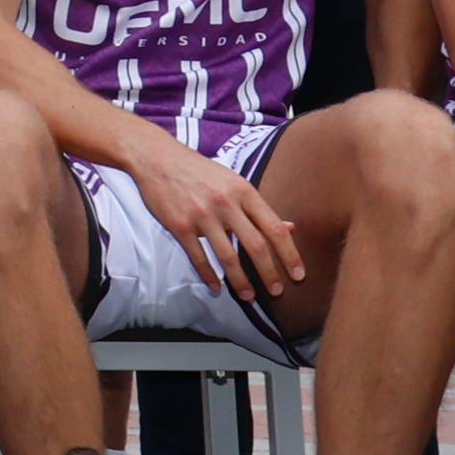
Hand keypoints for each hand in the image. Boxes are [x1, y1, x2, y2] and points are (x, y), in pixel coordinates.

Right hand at [120, 127, 303, 305]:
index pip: (274, 228)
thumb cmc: (199, 170)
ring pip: (228, 256)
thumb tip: (290, 227)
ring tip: (249, 297)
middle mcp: (225, 203)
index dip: (289, 254)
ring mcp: (201, 215)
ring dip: (241, 281)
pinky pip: (198, 257)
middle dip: (269, 273)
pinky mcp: (179, 225)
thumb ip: (259, 207)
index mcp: (243, 191)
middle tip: (277, 292)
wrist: (156, 157)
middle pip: (255, 246)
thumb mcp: (233, 182)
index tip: (299, 274)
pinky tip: (216, 288)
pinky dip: (209, 276)